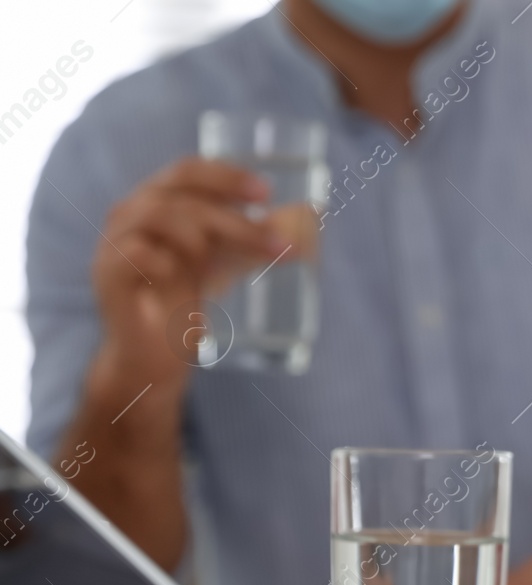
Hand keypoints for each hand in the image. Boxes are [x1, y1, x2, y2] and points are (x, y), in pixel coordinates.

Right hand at [91, 157, 289, 394]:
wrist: (153, 353)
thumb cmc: (186, 297)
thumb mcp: (225, 261)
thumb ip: (256, 238)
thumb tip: (311, 219)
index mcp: (158, 201)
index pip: (188, 171)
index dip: (226, 176)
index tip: (266, 193)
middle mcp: (132, 214)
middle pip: (180, 194)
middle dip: (233, 218)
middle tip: (273, 242)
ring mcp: (115, 242)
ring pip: (158, 215)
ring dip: (202, 235)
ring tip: (220, 263)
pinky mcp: (107, 275)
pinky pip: (135, 253)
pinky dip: (165, 260)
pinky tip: (183, 277)